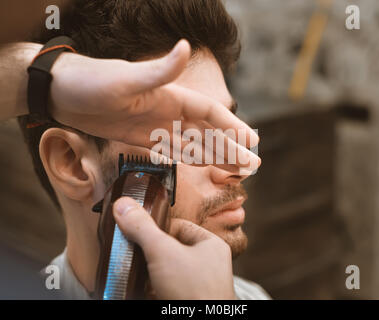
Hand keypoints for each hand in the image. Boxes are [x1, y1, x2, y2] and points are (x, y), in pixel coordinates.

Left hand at [50, 40, 259, 171]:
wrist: (63, 94)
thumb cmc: (91, 82)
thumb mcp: (125, 79)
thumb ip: (160, 71)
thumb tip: (186, 47)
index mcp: (170, 96)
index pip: (209, 112)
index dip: (232, 126)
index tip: (252, 141)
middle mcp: (168, 111)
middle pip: (207, 131)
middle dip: (230, 147)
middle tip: (252, 164)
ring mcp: (156, 125)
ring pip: (194, 143)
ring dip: (215, 155)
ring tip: (235, 169)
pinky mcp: (143, 137)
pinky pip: (173, 150)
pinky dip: (191, 158)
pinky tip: (204, 166)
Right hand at [113, 197, 235, 299]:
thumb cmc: (193, 291)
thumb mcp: (163, 252)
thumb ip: (142, 228)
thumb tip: (123, 204)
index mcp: (210, 246)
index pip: (178, 226)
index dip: (156, 227)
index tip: (136, 229)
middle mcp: (207, 264)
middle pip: (170, 249)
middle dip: (149, 251)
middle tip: (130, 251)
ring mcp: (197, 285)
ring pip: (166, 270)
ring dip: (148, 271)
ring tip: (131, 270)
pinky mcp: (186, 300)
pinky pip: (165, 288)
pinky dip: (151, 288)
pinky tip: (140, 289)